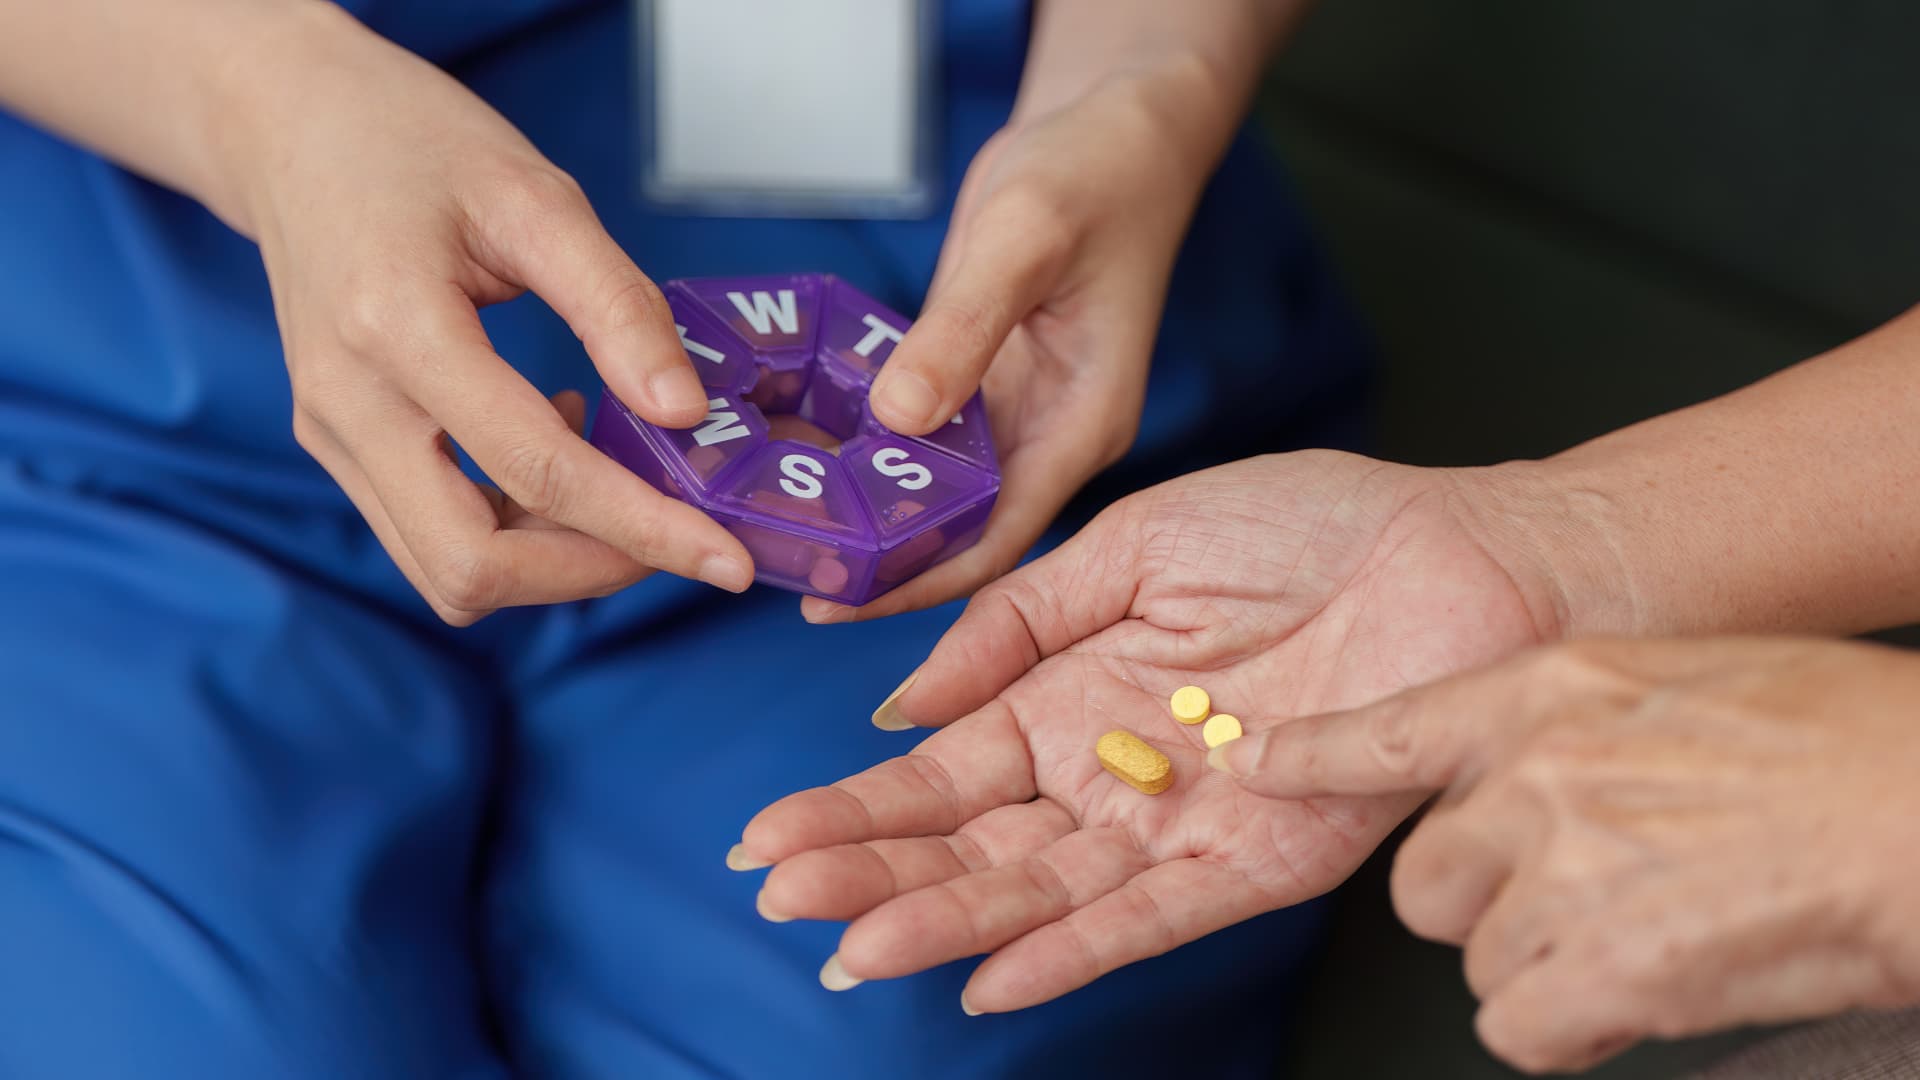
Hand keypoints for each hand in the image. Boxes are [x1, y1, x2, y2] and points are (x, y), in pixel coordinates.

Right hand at [232, 6, 751, 623]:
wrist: (290, 124)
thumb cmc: (413, 142)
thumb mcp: (536, 196)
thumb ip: (616, 306)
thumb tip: (686, 413)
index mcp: (396, 329)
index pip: (535, 472)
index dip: (643, 528)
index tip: (726, 560)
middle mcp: (348, 403)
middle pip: (473, 566)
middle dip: (591, 569)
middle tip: (676, 531)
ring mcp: (331, 433)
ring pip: (447, 572)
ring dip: (551, 559)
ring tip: (614, 477)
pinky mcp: (335, 444)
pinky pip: (427, 535)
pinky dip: (509, 528)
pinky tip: (551, 450)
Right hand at [738, 451, 1567, 1011]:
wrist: (1461, 552)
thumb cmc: (1308, 527)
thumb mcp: (1135, 542)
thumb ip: (1019, 620)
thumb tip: (901, 700)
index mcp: (1074, 695)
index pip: (944, 769)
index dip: (858, 805)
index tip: (769, 840)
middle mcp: (1114, 773)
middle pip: (975, 842)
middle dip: (874, 870)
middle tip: (781, 897)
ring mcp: (1182, 822)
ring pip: (1044, 889)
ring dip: (948, 918)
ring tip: (854, 945)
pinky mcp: (1261, 860)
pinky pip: (1155, 917)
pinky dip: (1077, 949)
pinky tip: (992, 976)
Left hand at [799, 65, 1221, 623]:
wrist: (1115, 127)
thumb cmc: (1092, 173)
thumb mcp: (1023, 240)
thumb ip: (963, 329)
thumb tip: (897, 421)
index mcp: (1081, 424)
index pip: (999, 538)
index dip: (918, 583)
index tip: (833, 602)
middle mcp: (1048, 434)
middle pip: (959, 530)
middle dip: (875, 560)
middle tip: (774, 570)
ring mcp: (1013, 410)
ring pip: (931, 487)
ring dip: (861, 507)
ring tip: (767, 526)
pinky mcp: (978, 379)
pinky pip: (916, 433)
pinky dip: (862, 447)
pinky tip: (791, 452)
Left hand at [1216, 636, 1919, 1073]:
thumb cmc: (1842, 740)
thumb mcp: (1686, 682)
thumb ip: (1584, 727)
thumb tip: (1534, 776)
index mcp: (1551, 693)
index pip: (1389, 731)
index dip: (1315, 758)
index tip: (1259, 768)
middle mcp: (1533, 778)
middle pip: (1425, 881)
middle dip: (1486, 904)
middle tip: (1583, 896)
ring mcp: (1561, 873)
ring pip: (1481, 958)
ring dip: (1548, 966)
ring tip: (1654, 929)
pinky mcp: (1598, 968)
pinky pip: (1520, 1026)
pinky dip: (1574, 1024)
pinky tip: (1646, 988)